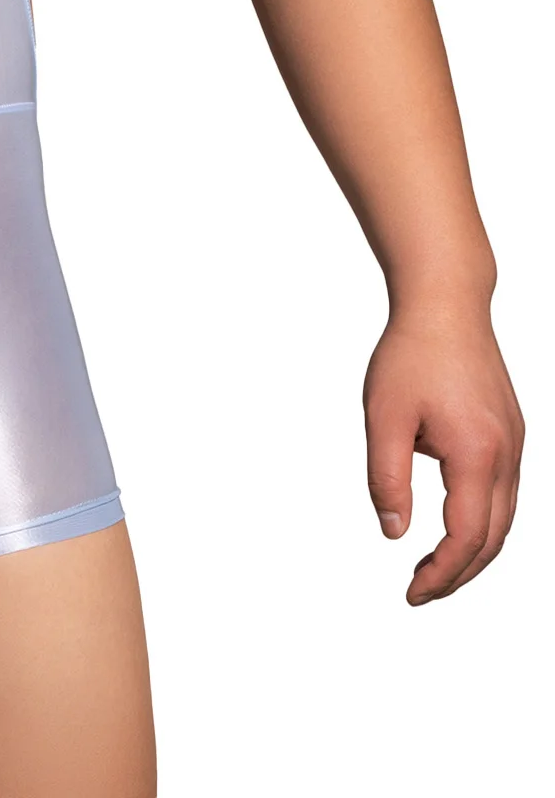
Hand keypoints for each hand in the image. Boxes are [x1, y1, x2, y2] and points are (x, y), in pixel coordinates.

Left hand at [363, 310, 522, 603]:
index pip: (465, 537)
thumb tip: (393, 532)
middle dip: (459, 574)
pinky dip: (483, 521)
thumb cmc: (411, 354)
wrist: (446, 305)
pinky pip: (505, 493)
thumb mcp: (383, 416)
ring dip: (473, 550)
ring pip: (505, 519)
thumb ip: (386, 478)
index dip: (440, 573)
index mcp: (477, 455)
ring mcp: (515, 445)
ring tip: (435, 568)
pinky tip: (454, 525)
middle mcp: (507, 456)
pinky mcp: (511, 433)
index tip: (412, 593)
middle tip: (421, 592)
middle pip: (493, 538)